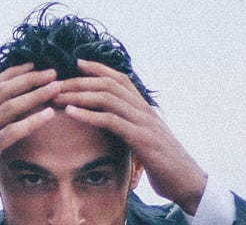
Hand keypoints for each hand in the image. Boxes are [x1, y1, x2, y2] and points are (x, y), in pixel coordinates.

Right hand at [0, 64, 62, 224]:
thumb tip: (5, 128)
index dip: (11, 74)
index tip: (33, 65)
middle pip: (1, 91)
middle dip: (28, 78)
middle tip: (52, 72)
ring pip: (7, 108)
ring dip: (34, 94)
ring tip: (56, 88)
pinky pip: (8, 134)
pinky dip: (30, 122)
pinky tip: (48, 115)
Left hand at [51, 60, 208, 213]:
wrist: (189, 183)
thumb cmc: (165, 165)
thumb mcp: (146, 141)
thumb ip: (131, 129)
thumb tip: (112, 127)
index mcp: (145, 109)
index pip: (120, 79)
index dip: (98, 68)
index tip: (76, 63)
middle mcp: (145, 111)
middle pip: (109, 85)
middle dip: (80, 81)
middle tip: (56, 83)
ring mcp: (144, 123)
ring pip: (108, 98)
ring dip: (79, 95)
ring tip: (58, 96)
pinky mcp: (142, 140)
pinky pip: (111, 121)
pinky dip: (88, 115)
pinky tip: (71, 113)